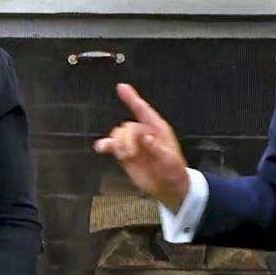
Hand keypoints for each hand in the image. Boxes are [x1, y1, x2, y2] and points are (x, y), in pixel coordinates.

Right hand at [93, 83, 189, 211]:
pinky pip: (113, 146)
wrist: (169, 187)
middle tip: (130, 152)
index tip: (121, 87)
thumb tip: (146, 138)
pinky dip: (106, 145)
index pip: (143, 109)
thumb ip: (157, 149)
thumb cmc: (174, 171)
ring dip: (118, 143)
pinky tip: (101, 147)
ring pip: (118, 134)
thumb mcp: (170, 160)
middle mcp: (143, 133)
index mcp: (157, 129)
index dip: (132, 98)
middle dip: (126, 137)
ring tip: (125, 155)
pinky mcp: (126, 155)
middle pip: (127, 126)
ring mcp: (134, 144)